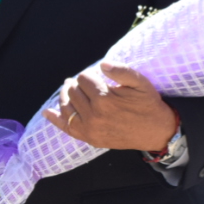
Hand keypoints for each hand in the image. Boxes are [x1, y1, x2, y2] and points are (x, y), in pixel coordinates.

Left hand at [43, 64, 177, 151]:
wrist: (156, 131)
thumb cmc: (148, 104)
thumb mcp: (140, 83)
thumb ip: (121, 70)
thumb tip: (101, 64)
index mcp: (105, 99)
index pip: (84, 78)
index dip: (90, 74)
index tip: (98, 77)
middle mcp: (94, 115)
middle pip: (73, 91)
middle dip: (77, 84)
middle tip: (83, 82)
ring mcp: (89, 129)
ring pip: (67, 107)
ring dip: (66, 96)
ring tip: (70, 89)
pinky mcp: (89, 138)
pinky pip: (67, 128)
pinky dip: (55, 119)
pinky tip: (47, 112)